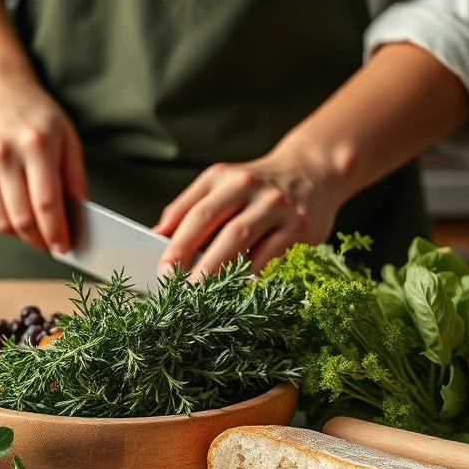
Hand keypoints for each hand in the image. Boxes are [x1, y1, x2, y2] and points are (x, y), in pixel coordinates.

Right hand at [0, 74, 86, 253]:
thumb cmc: (33, 115)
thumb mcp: (66, 135)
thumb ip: (74, 176)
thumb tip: (78, 216)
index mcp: (36, 143)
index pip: (46, 203)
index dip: (56, 232)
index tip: (63, 247)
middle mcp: (3, 153)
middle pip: (21, 218)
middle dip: (39, 240)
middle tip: (48, 244)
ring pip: (0, 222)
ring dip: (18, 234)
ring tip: (30, 228)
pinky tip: (9, 215)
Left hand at [153, 147, 346, 278]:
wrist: (312, 171)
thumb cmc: (256, 187)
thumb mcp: (220, 184)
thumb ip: (187, 209)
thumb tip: (156, 237)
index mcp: (224, 178)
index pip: (196, 214)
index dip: (177, 246)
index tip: (164, 271)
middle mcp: (251, 188)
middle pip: (222, 232)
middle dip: (200, 266)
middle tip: (183, 292)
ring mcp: (279, 208)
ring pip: (247, 245)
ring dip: (224, 275)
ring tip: (207, 297)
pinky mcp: (301, 228)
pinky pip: (273, 258)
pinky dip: (253, 276)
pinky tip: (239, 290)